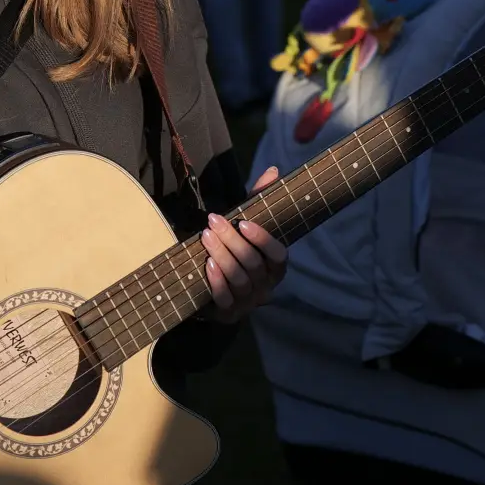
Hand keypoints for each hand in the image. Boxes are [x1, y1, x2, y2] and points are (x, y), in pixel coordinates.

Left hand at [201, 166, 288, 322]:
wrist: (213, 289)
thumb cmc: (235, 250)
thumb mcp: (246, 226)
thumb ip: (260, 200)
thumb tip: (273, 171)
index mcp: (276, 267)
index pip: (278, 255)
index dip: (263, 239)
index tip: (243, 222)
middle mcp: (267, 287)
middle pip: (252, 264)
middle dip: (232, 241)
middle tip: (213, 221)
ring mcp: (248, 302)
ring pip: (239, 279)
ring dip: (222, 256)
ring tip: (206, 237)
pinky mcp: (229, 313)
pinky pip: (225, 299)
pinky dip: (216, 281)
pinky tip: (207, 263)